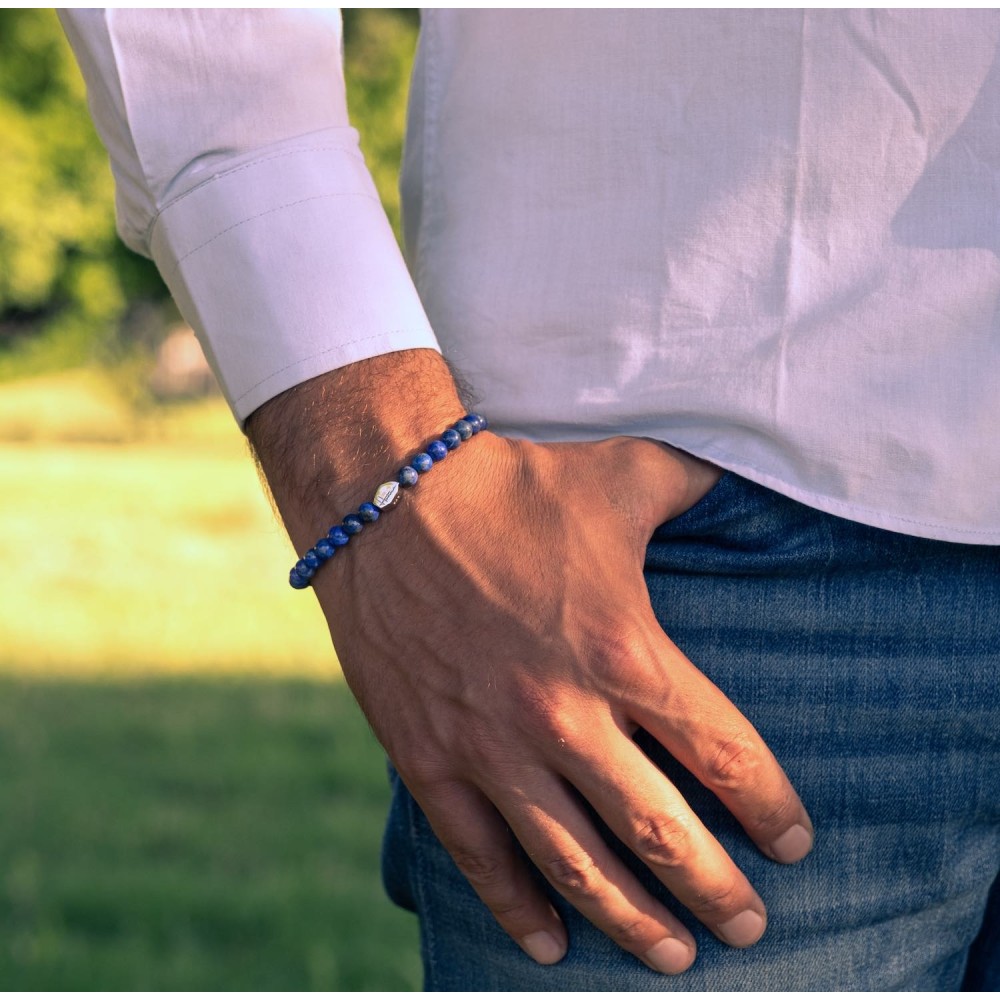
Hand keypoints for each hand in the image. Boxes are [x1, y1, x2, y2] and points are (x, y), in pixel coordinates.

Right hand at [248, 354, 812, 974]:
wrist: (388, 496)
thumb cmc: (511, 486)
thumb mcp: (622, 476)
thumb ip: (693, 487)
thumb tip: (742, 475)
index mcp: (623, 650)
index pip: (723, 754)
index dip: (769, 807)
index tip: (793, 843)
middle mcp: (563, 714)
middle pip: (661, 830)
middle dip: (715, 888)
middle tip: (750, 924)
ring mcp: (491, 745)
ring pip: (576, 863)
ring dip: (632, 920)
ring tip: (673, 958)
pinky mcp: (429, 757)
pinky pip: (479, 856)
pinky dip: (517, 909)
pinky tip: (549, 945)